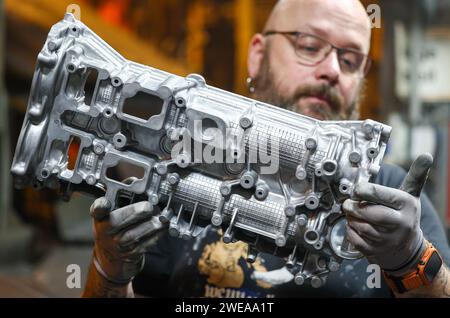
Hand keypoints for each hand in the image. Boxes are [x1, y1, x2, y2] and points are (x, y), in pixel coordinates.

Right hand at [90, 196, 165, 284]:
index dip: (101, 206)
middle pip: (117, 222)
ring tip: (161, 216)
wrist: (112, 254)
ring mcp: (117, 245)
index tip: (105, 203)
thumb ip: (124, 192)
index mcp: (101, 216)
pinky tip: (164, 226)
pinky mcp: (130, 254)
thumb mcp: (114, 208)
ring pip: (134, 235)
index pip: (97, 209)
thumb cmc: (116, 224)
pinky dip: (157, 234)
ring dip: (151, 224)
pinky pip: (145, 244)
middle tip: (149, 206)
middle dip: (136, 212)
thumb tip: (136, 180)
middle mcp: (105, 231)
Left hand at [342, 153, 432, 274]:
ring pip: (361, 226)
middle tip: (348, 202)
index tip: (356, 189)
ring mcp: (388, 239)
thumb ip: (414, 175)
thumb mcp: (411, 195)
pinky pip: (356, 240)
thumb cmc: (404, 215)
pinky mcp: (377, 251)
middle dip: (354, 207)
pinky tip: (354, 226)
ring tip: (352, 213)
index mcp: (406, 205)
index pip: (380, 194)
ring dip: (350, 218)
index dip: (363, 190)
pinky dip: (350, 231)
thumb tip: (426, 156)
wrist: (408, 248)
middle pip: (369, 213)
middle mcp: (399, 223)